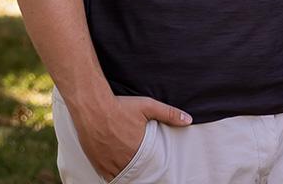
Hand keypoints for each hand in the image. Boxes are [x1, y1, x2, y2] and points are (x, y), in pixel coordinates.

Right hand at [72, 94, 190, 177]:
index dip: (153, 166)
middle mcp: (122, 158)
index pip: (150, 165)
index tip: (156, 165)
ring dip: (127, 173)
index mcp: (137, 148)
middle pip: (135, 172)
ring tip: (133, 168)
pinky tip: (118, 170)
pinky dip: (113, 175)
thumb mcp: (148, 106)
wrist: (93, 107)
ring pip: (121, 176)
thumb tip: (188, 120)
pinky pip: (106, 176)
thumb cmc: (121, 106)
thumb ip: (169, 114)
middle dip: (141, 170)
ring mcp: (107, 162)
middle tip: (145, 167)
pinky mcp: (96, 162)